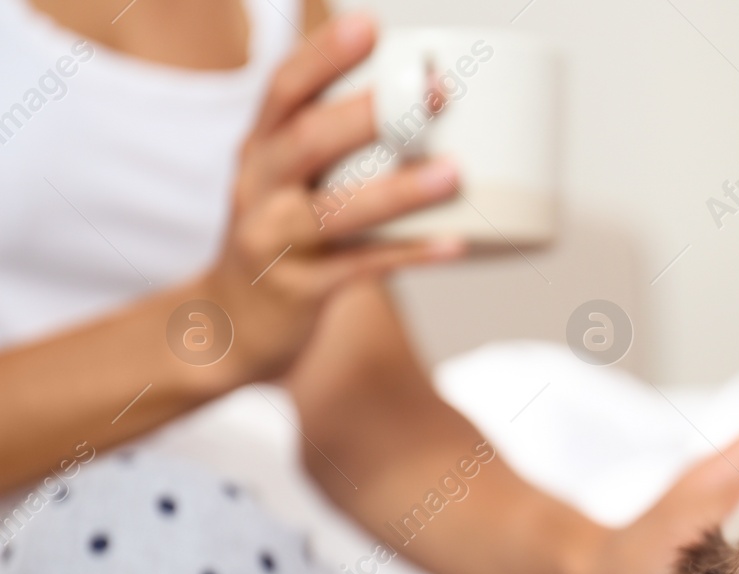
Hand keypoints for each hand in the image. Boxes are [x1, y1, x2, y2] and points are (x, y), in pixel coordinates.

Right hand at [201, 14, 462, 384]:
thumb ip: (333, 146)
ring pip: (334, 211)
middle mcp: (258, 189)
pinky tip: (455, 243)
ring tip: (455, 172)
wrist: (230, 325)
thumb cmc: (281, 239)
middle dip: (370, 113)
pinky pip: (360, 269)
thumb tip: (425, 105)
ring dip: (398, 190)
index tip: (369, 25)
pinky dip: (409, 254)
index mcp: (258, 152)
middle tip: (435, 92)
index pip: (282, 92)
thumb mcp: (286, 182)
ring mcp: (274, 242)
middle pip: (306, 140)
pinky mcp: (300, 291)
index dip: (322, 56)